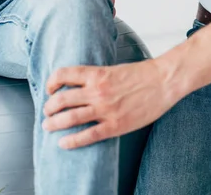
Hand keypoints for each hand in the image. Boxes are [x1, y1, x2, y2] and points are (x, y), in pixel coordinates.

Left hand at [42, 59, 177, 148]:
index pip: (64, 75)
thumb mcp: (115, 68)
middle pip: (62, 99)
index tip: (50, 89)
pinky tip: (64, 142)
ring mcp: (105, 109)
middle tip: (47, 112)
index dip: (52, 82)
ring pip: (70, 118)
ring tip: (49, 126)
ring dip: (54, 123)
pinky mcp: (115, 125)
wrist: (163, 81)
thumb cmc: (142, 74)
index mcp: (97, 73)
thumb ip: (97, 76)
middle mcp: (97, 91)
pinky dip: (72, 141)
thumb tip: (81, 84)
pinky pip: (87, 136)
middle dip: (49, 107)